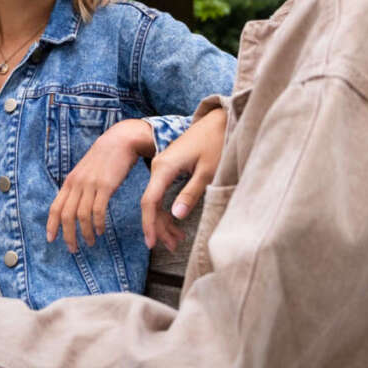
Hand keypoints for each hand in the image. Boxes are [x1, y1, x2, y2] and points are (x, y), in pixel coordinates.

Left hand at [46, 118, 154, 252]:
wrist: (120, 141)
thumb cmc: (104, 158)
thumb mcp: (85, 171)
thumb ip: (78, 186)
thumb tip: (72, 204)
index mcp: (70, 181)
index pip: (55, 207)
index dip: (51, 225)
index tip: (50, 239)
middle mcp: (77, 183)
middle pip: (66, 215)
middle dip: (68, 235)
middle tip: (73, 249)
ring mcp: (90, 184)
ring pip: (81, 216)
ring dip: (85, 233)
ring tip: (90, 242)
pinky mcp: (105, 186)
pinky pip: (98, 211)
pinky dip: (98, 224)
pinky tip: (101, 231)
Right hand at [141, 107, 226, 249]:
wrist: (219, 120)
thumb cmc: (216, 143)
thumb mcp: (207, 172)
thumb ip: (190, 194)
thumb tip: (176, 216)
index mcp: (164, 167)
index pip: (149, 201)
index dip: (149, 224)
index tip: (151, 243)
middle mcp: (159, 167)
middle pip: (151, 203)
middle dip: (159, 227)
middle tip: (173, 247)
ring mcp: (163, 167)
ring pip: (157, 199)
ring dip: (165, 220)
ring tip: (177, 240)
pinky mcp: (169, 167)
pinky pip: (163, 191)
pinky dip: (168, 208)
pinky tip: (177, 221)